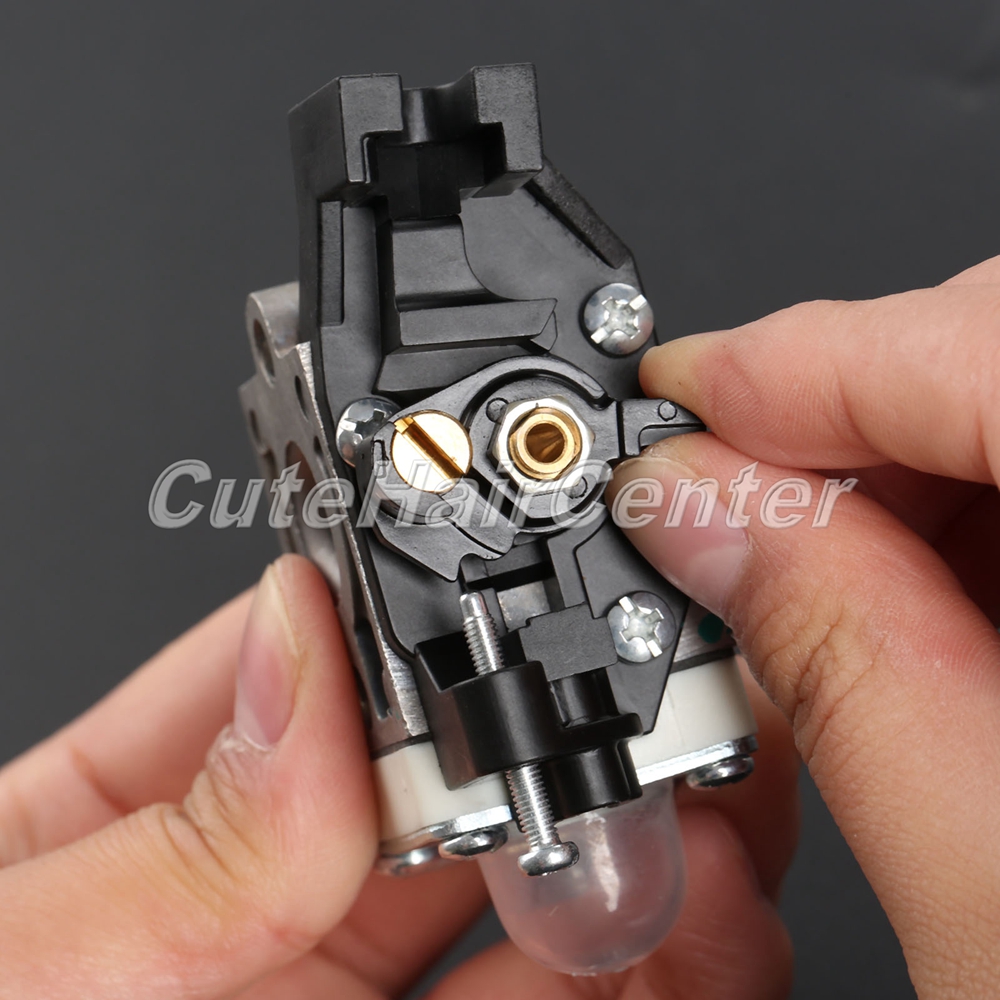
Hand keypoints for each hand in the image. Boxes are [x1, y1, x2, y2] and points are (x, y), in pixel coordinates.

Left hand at [0, 554, 795, 998]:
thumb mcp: (9, 967)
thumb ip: (167, 833)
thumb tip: (298, 648)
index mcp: (125, 849)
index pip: (294, 691)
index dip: (399, 640)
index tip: (487, 617)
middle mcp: (251, 938)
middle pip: (438, 802)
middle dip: (548, 737)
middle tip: (629, 699)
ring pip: (523, 921)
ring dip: (626, 850)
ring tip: (696, 802)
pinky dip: (640, 983)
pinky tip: (687, 929)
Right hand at [610, 256, 999, 996]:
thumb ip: (836, 658)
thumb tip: (702, 513)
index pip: (996, 350)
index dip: (806, 363)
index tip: (686, 403)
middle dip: (839, 425)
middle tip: (723, 518)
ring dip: (894, 491)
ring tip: (809, 595)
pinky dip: (971, 534)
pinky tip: (920, 618)